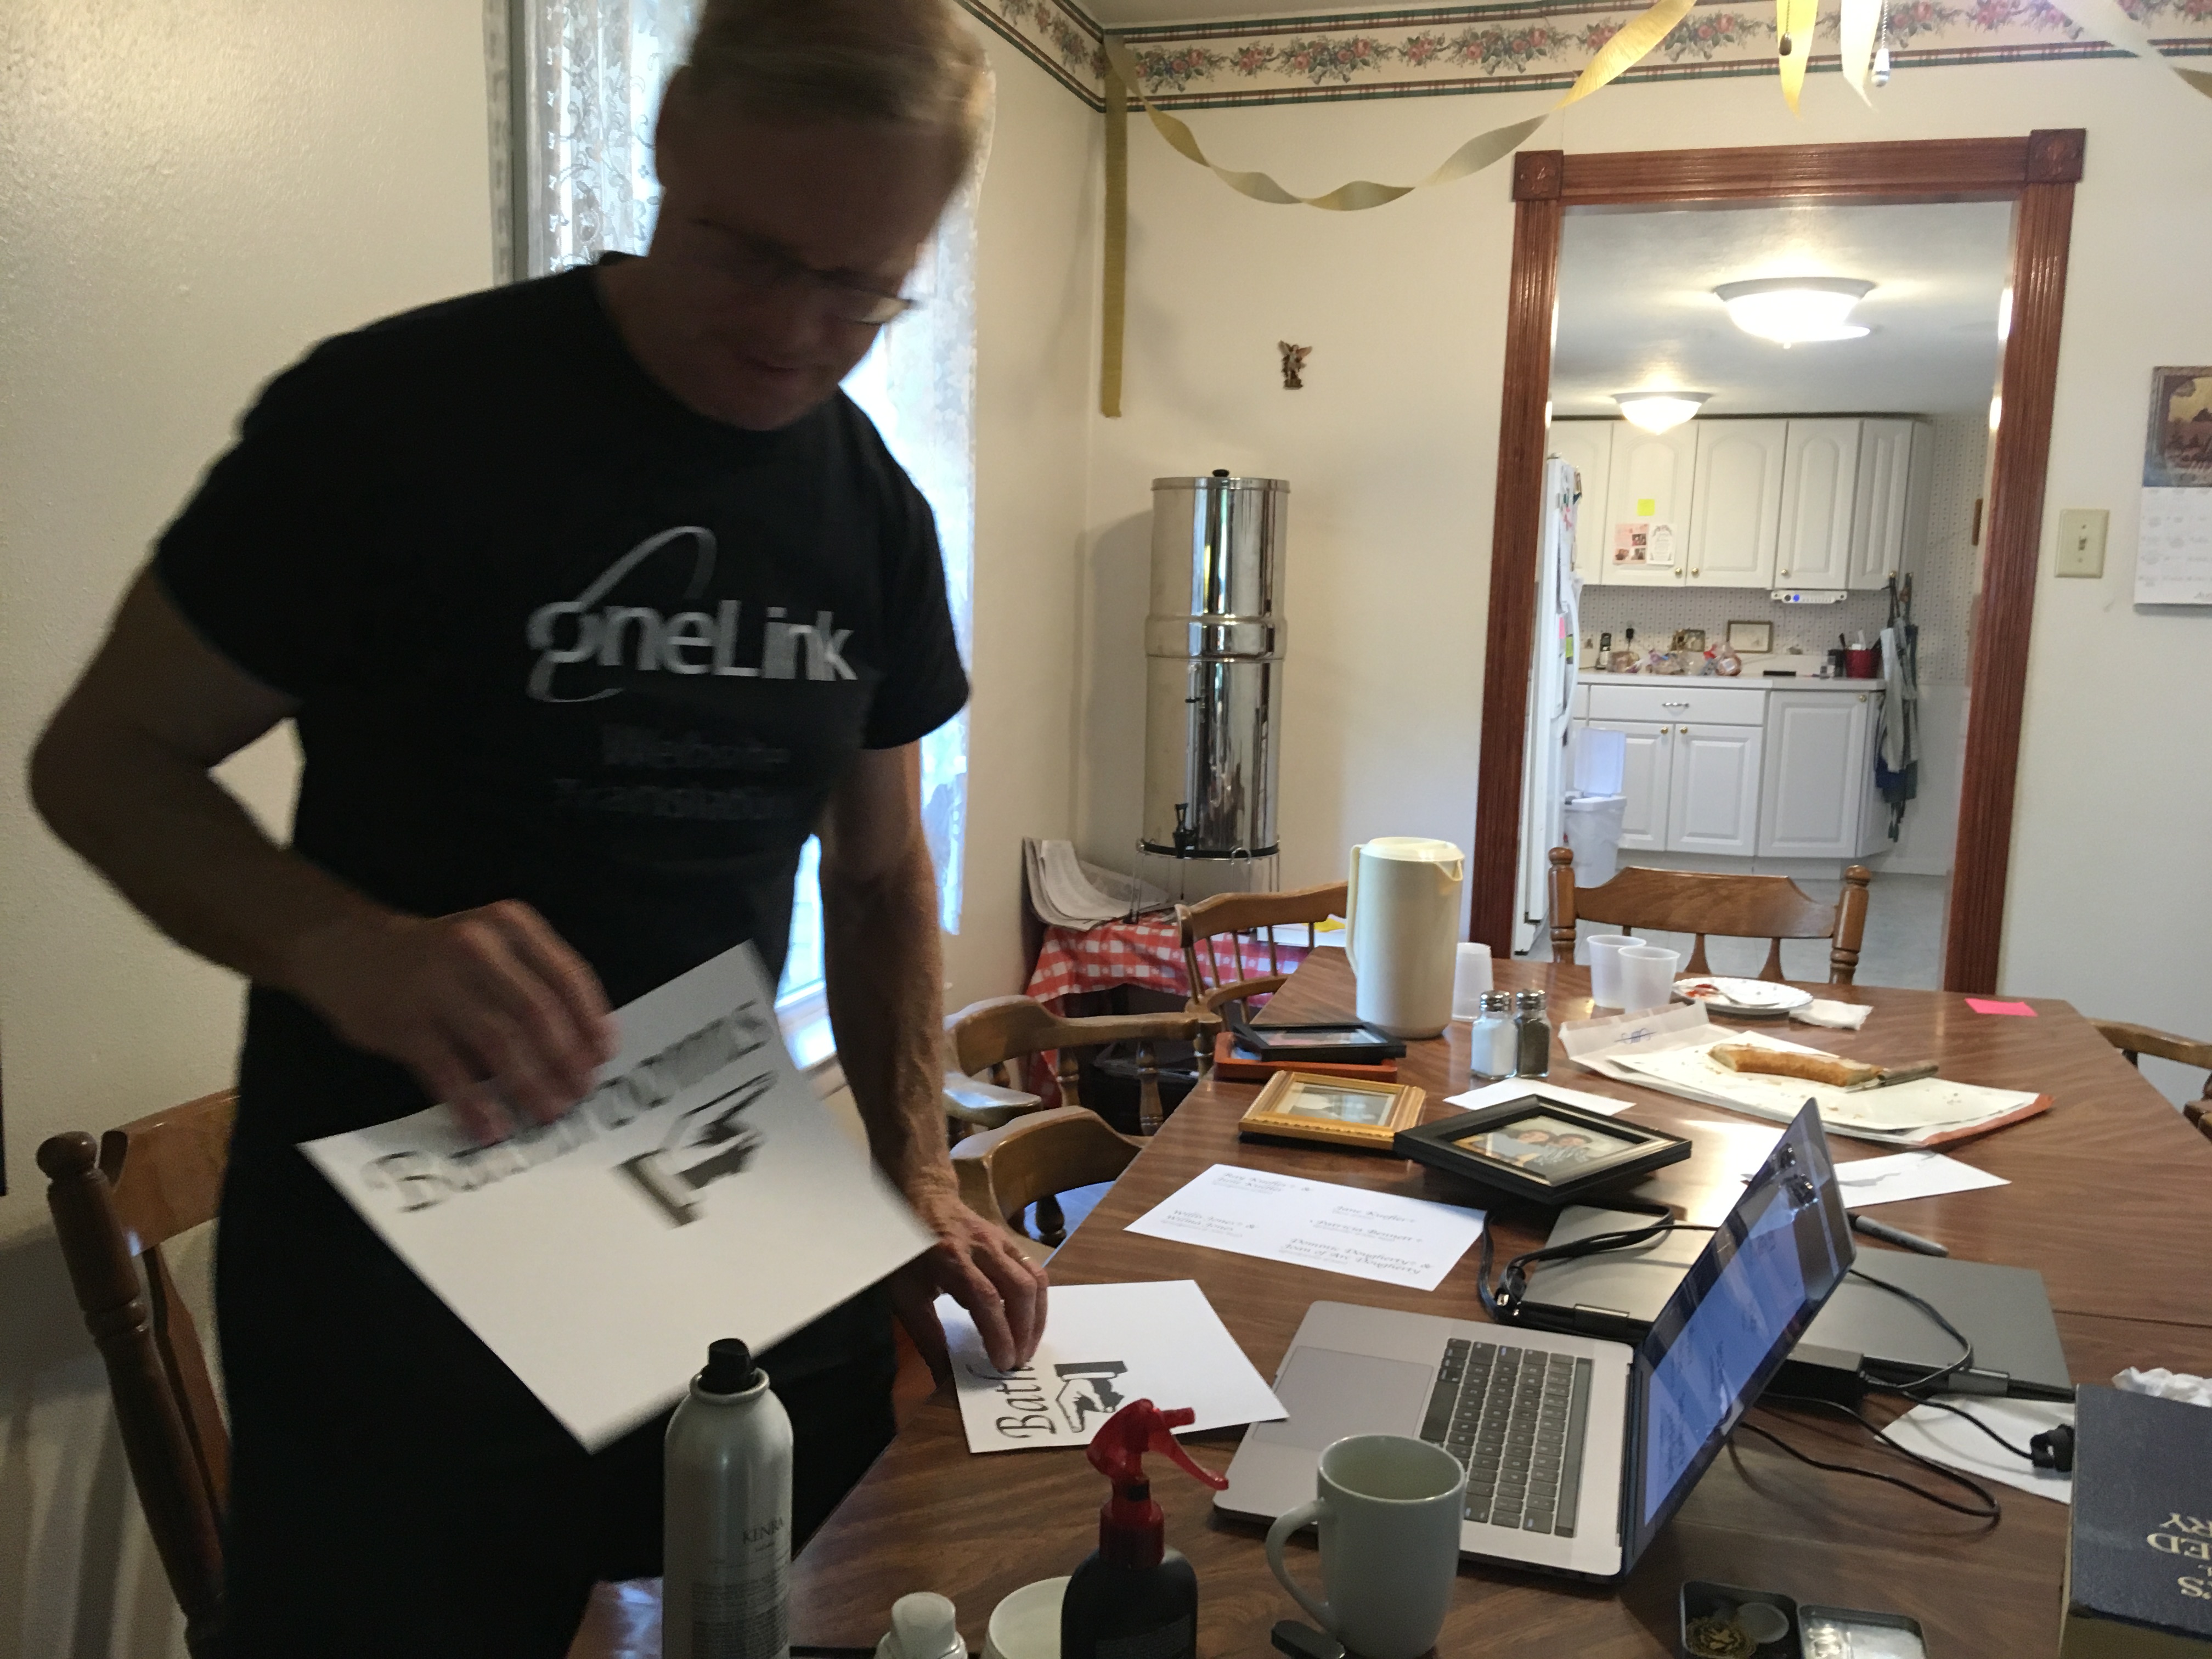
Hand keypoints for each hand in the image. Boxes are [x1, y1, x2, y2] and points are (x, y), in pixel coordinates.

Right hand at [287, 900, 616, 1142]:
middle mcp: (477, 947)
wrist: (346, 947)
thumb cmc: (435, 956)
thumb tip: (583, 1046)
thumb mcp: (491, 944)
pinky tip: (491, 1127)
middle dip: (565, 1062)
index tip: (603, 1058)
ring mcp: (438, 984)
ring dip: (529, 1085)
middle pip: (538, 1013)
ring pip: (500, 1042)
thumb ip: (535, 980)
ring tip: (545, 1114)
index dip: (591, 1022)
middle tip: (577, 1095)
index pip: (567, 976)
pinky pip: (450, 1072)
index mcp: (511, 925)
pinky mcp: (405, 1022)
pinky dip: (475, 1104)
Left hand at [889, 1191, 1050, 1383]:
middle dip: (1024, 1331)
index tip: (1002, 1363)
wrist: (922, 1199)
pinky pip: (1035, 1271)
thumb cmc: (908, 1250)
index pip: (986, 1299)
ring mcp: (1001, 1241)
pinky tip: (1030, 1321)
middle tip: (1018, 1362)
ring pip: (1035, 1279)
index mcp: (951, 1259)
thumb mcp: (905, 1293)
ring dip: (1036, 1318)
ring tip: (1028, 1347)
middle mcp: (982, 1247)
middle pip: (1019, 1289)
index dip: (999, 1334)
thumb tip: (943, 1375)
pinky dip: (1037, 1301)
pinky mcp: (1011, 1241)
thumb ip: (926, 1333)